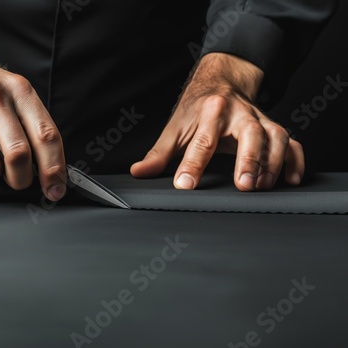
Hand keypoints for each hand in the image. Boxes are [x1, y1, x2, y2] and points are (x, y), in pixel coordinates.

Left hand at [131, 53, 304, 190]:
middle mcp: (239, 113)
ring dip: (273, 162)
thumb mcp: (175, 128)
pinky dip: (296, 160)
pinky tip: (291, 179)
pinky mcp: (274, 128)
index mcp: (211, 111)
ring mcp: (260, 119)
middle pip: (251, 133)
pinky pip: (293, 142)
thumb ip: (159, 153)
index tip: (184, 184)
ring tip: (262, 186)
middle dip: (249, 159)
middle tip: (244, 185)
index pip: (202, 140)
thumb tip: (138, 172)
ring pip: (276, 136)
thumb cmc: (196, 109)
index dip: (192, 164)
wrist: (221, 83)